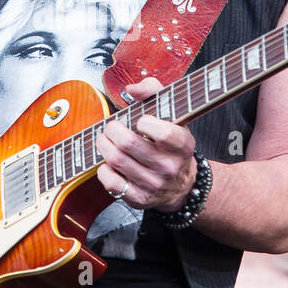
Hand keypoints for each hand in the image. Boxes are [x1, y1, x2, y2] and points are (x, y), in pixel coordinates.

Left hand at [96, 78, 197, 212]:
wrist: (181, 185)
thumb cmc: (171, 145)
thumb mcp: (173, 116)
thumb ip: (154, 92)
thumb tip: (131, 89)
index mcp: (183, 145)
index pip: (165, 134)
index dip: (146, 122)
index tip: (140, 120)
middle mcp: (170, 167)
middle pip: (129, 144)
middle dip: (113, 129)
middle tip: (112, 127)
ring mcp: (154, 184)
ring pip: (117, 160)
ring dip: (104, 144)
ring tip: (106, 139)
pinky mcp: (139, 198)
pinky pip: (111, 182)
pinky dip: (104, 169)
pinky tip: (109, 162)